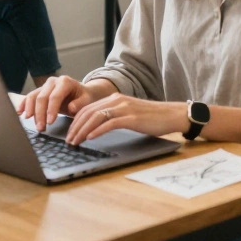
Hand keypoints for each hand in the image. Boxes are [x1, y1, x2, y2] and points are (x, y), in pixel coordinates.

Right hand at [18, 75, 100, 131]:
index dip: (51, 110)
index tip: (50, 122)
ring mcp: (45, 86)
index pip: (55, 96)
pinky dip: (23, 105)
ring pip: (33, 97)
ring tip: (32, 123)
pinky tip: (20, 113)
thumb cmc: (85, 97)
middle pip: (42, 97)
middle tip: (41, 128)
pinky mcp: (40, 91)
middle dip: (40, 114)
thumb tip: (71, 108)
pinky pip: (29, 97)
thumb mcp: (87, 100)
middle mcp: (53, 81)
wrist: (82, 93)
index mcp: (65, 82)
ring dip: (31, 111)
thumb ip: (80, 104)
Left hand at [65, 93, 186, 145]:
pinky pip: (109, 123)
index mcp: (116, 98)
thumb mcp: (130, 114)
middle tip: (68, 140)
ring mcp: (125, 108)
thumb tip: (96, 128)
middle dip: (75, 127)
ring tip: (75, 142)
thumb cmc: (153, 118)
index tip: (69, 133)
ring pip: (96, 117)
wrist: (172, 115)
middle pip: (88, 112)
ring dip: (82, 130)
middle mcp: (118, 100)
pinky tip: (90, 138)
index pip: (88, 108)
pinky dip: (97, 131)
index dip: (75, 121)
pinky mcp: (132, 118)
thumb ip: (114, 116)